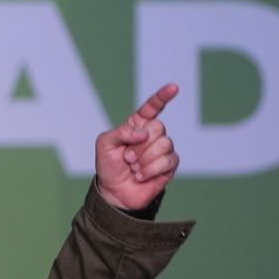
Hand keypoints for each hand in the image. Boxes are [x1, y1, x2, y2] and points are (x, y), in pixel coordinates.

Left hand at [95, 83, 180, 210]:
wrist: (114, 191)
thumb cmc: (108, 165)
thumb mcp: (104, 144)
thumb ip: (120, 132)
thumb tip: (143, 132)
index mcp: (137, 125)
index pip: (152, 107)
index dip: (163, 96)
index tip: (173, 87)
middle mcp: (153, 134)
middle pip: (158, 127)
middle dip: (140, 145)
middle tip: (128, 157)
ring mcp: (163, 149)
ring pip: (164, 144)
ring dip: (144, 159)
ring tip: (133, 167)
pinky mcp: (170, 165)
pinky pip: (167, 161)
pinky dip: (150, 170)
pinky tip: (140, 175)